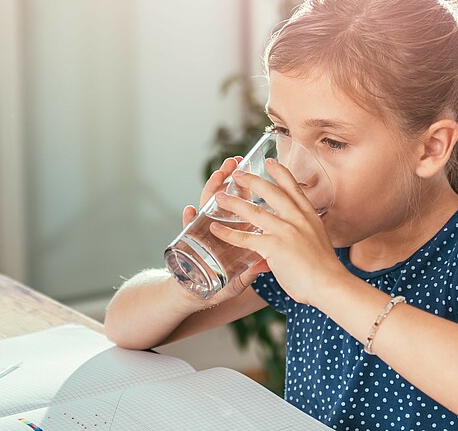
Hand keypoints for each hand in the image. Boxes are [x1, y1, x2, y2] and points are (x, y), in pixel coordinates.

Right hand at [179, 156, 269, 305]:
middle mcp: (218, 225)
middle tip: (233, 163)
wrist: (198, 294)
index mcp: (236, 228)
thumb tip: (269, 260)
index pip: (243, 200)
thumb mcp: (243, 274)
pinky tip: (190, 212)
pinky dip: (188, 220)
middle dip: (228, 177)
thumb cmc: (222, 283)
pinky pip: (187, 230)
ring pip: (206, 205)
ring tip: (217, 177)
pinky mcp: (190, 244)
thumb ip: (255, 265)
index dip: (249, 185)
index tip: (254, 169)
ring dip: (210, 190)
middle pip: (224, 195)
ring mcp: (203, 231)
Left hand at [210, 159, 345, 306]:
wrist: (330, 284)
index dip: (281, 173)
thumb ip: (305, 234)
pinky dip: (228, 233)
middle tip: (238, 173)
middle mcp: (297, 219)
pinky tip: (215, 229)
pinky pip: (245, 238)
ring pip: (254, 211)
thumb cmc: (326, 270)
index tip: (271, 162)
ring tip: (219, 197)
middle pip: (271, 193)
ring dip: (234, 203)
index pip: (293, 188)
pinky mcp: (274, 247)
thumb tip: (297, 236)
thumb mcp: (318, 241)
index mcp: (309, 216)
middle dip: (252, 180)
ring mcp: (285, 231)